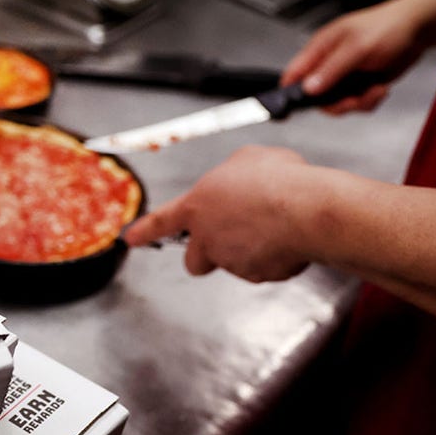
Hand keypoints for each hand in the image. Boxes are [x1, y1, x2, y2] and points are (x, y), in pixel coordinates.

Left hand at [123, 146, 321, 282]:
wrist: (305, 210)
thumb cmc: (279, 179)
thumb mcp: (249, 159)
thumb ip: (233, 175)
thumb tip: (239, 181)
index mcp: (198, 205)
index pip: (162, 221)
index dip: (145, 231)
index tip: (130, 239)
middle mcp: (207, 237)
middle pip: (194, 261)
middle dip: (207, 256)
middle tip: (229, 241)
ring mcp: (230, 260)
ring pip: (234, 263)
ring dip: (249, 252)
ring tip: (276, 228)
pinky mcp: (256, 275)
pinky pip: (264, 269)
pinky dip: (275, 258)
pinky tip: (290, 239)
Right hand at [283, 0, 424, 114]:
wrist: (419, 30)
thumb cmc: (388, 27)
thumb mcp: (357, 48)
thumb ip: (331, 69)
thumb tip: (308, 88)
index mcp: (320, 49)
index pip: (294, 74)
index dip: (289, 92)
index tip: (293, 109)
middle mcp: (329, 64)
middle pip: (316, 97)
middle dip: (336, 104)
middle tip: (352, 101)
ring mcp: (345, 76)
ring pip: (337, 104)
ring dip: (357, 104)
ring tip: (374, 91)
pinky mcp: (360, 85)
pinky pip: (356, 104)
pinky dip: (369, 102)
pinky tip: (380, 89)